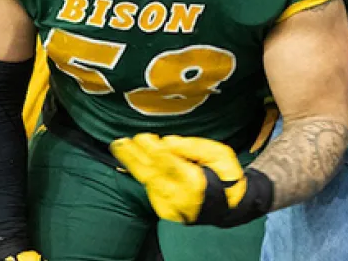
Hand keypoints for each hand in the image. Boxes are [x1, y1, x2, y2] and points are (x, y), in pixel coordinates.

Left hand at [111, 133, 245, 224]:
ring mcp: (170, 206)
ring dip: (132, 163)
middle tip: (121, 141)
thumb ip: (193, 147)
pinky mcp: (164, 210)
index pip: (169, 164)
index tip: (142, 137)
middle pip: (152, 173)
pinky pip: (149, 187)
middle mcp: (179, 197)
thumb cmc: (224, 175)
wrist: (228, 207)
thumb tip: (166, 141)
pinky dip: (141, 172)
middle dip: (135, 156)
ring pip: (146, 181)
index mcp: (195, 183)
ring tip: (119, 146)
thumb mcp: (219, 154)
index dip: (154, 151)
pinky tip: (134, 158)